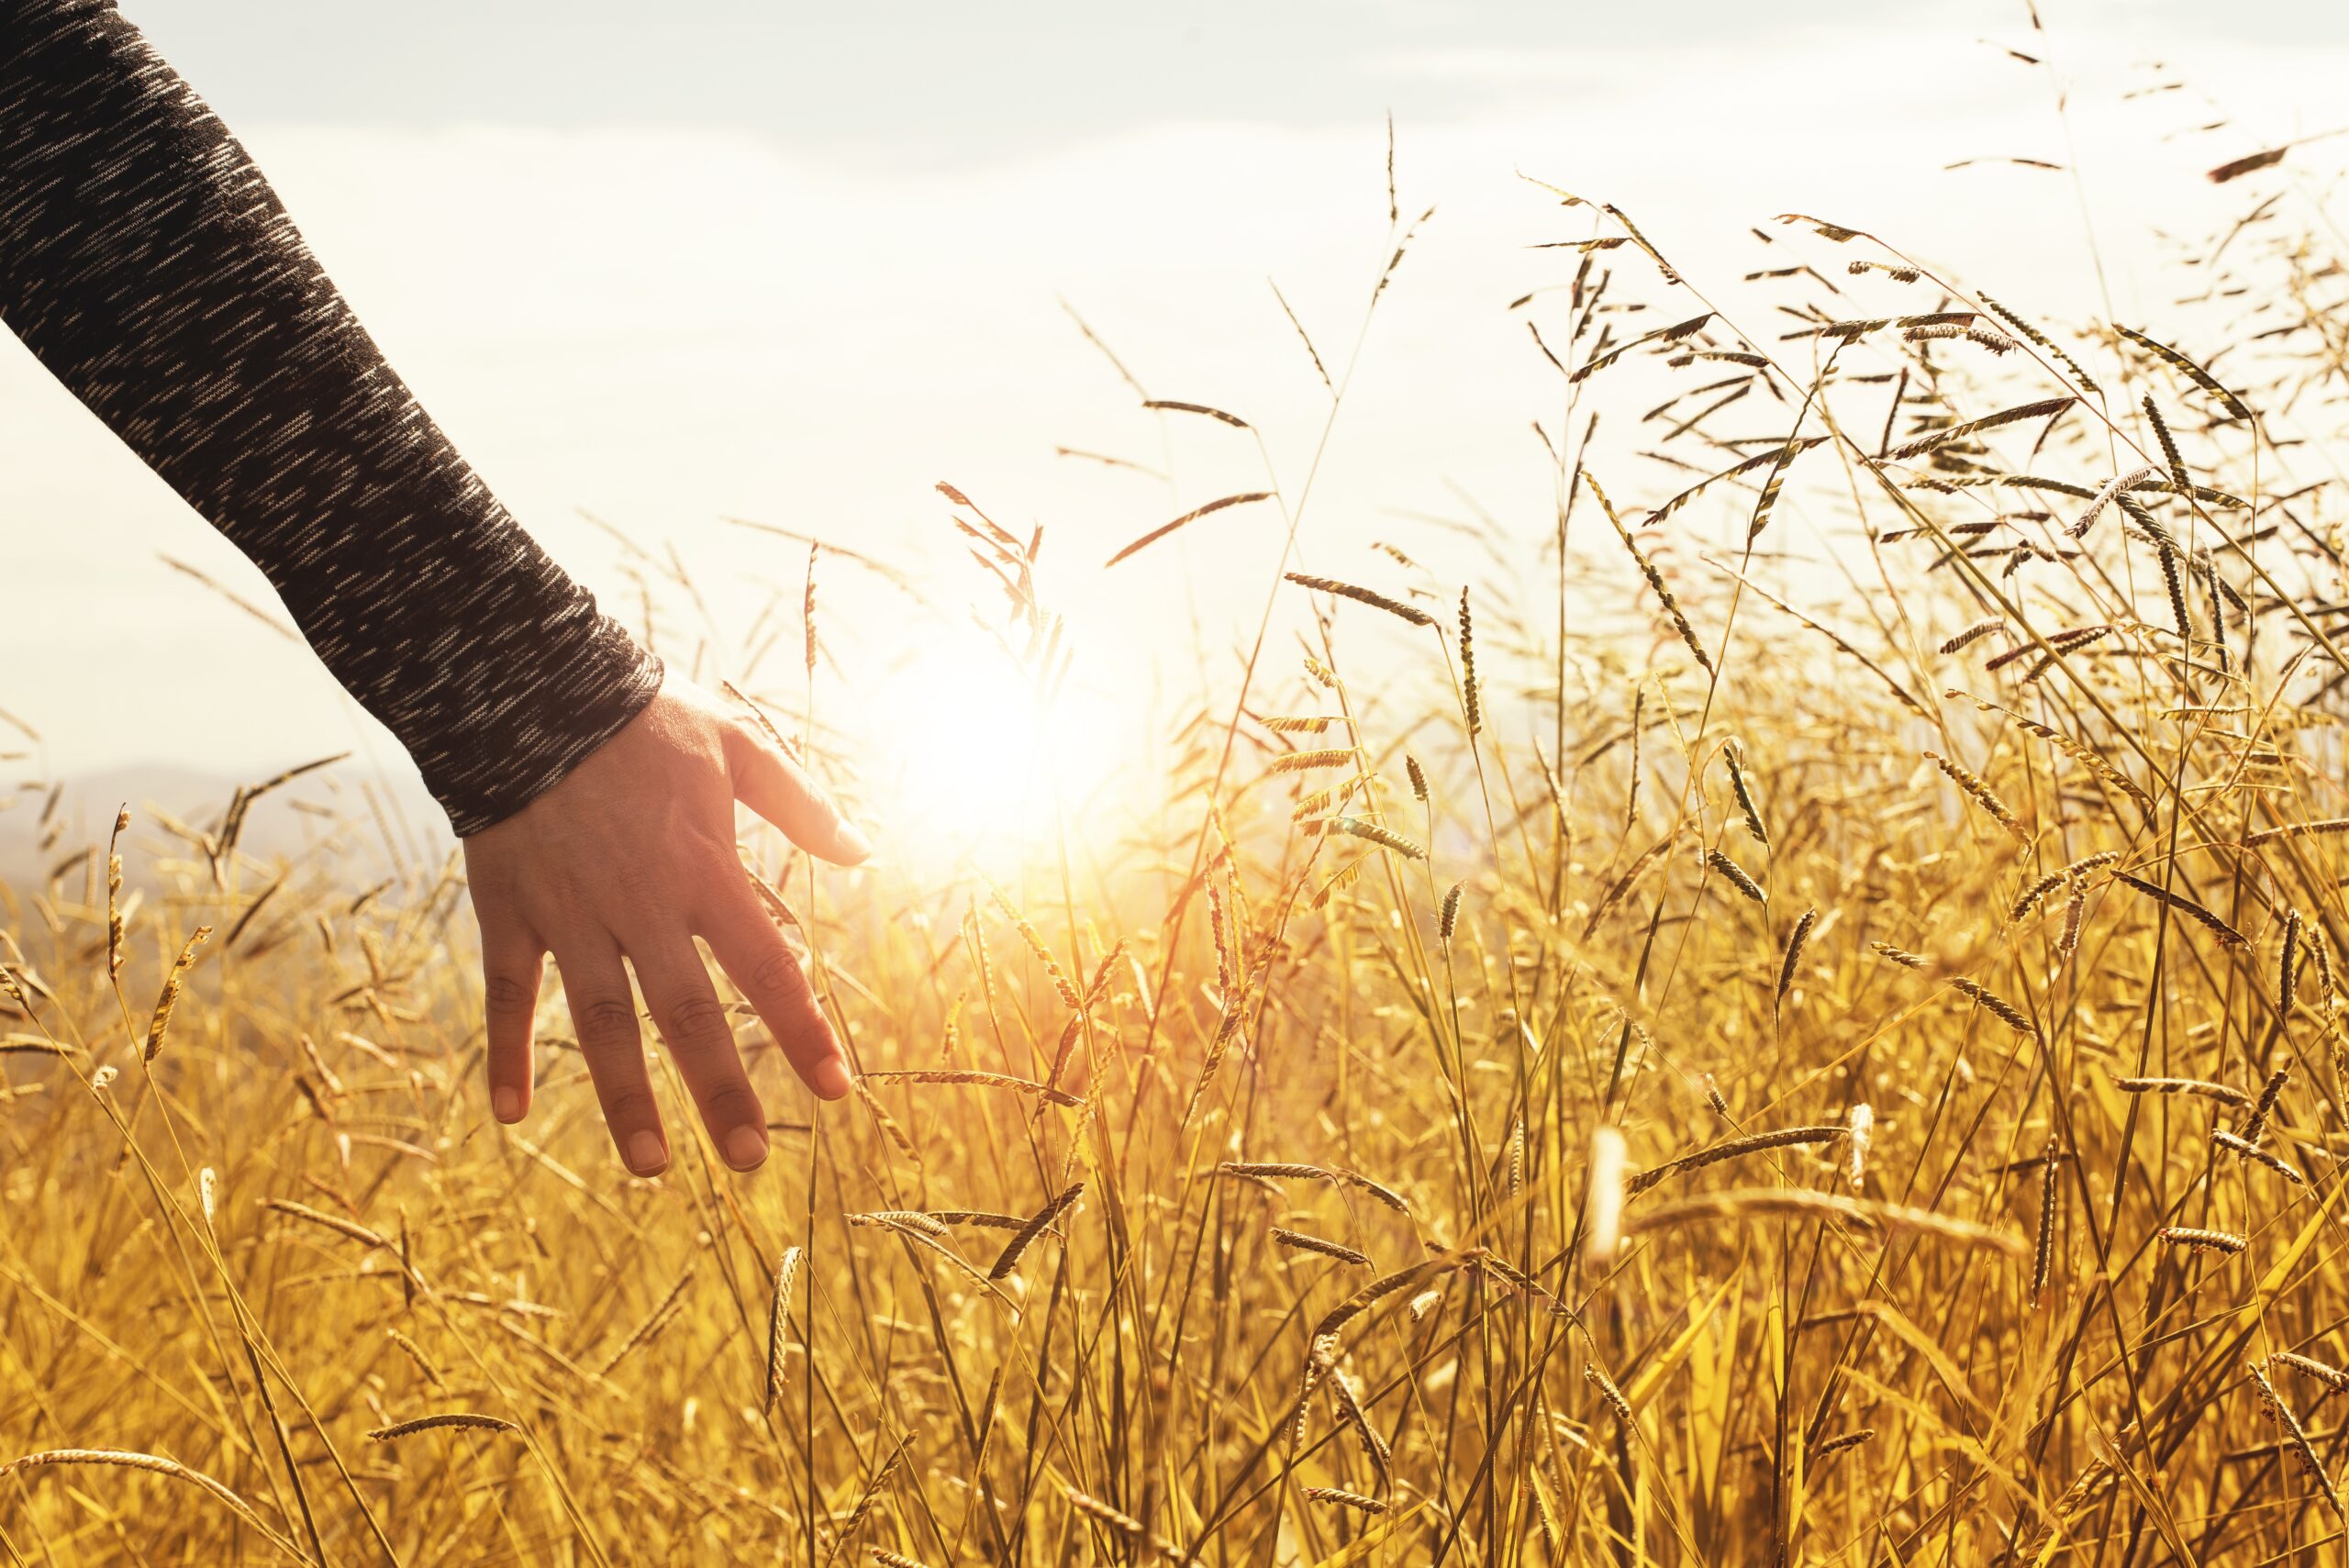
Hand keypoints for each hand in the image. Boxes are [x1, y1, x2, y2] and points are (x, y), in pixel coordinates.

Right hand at [462, 677, 869, 1175]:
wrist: (527, 684)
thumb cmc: (643, 715)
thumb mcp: (736, 744)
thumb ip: (801, 803)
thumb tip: (864, 852)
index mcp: (704, 870)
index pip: (768, 967)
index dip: (804, 1030)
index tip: (839, 1090)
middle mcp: (641, 904)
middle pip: (688, 1013)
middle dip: (721, 1089)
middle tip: (751, 1160)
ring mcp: (571, 912)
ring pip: (602, 1020)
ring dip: (625, 1096)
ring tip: (652, 1166)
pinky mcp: (510, 909)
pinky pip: (508, 992)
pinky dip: (505, 1052)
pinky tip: (508, 1115)